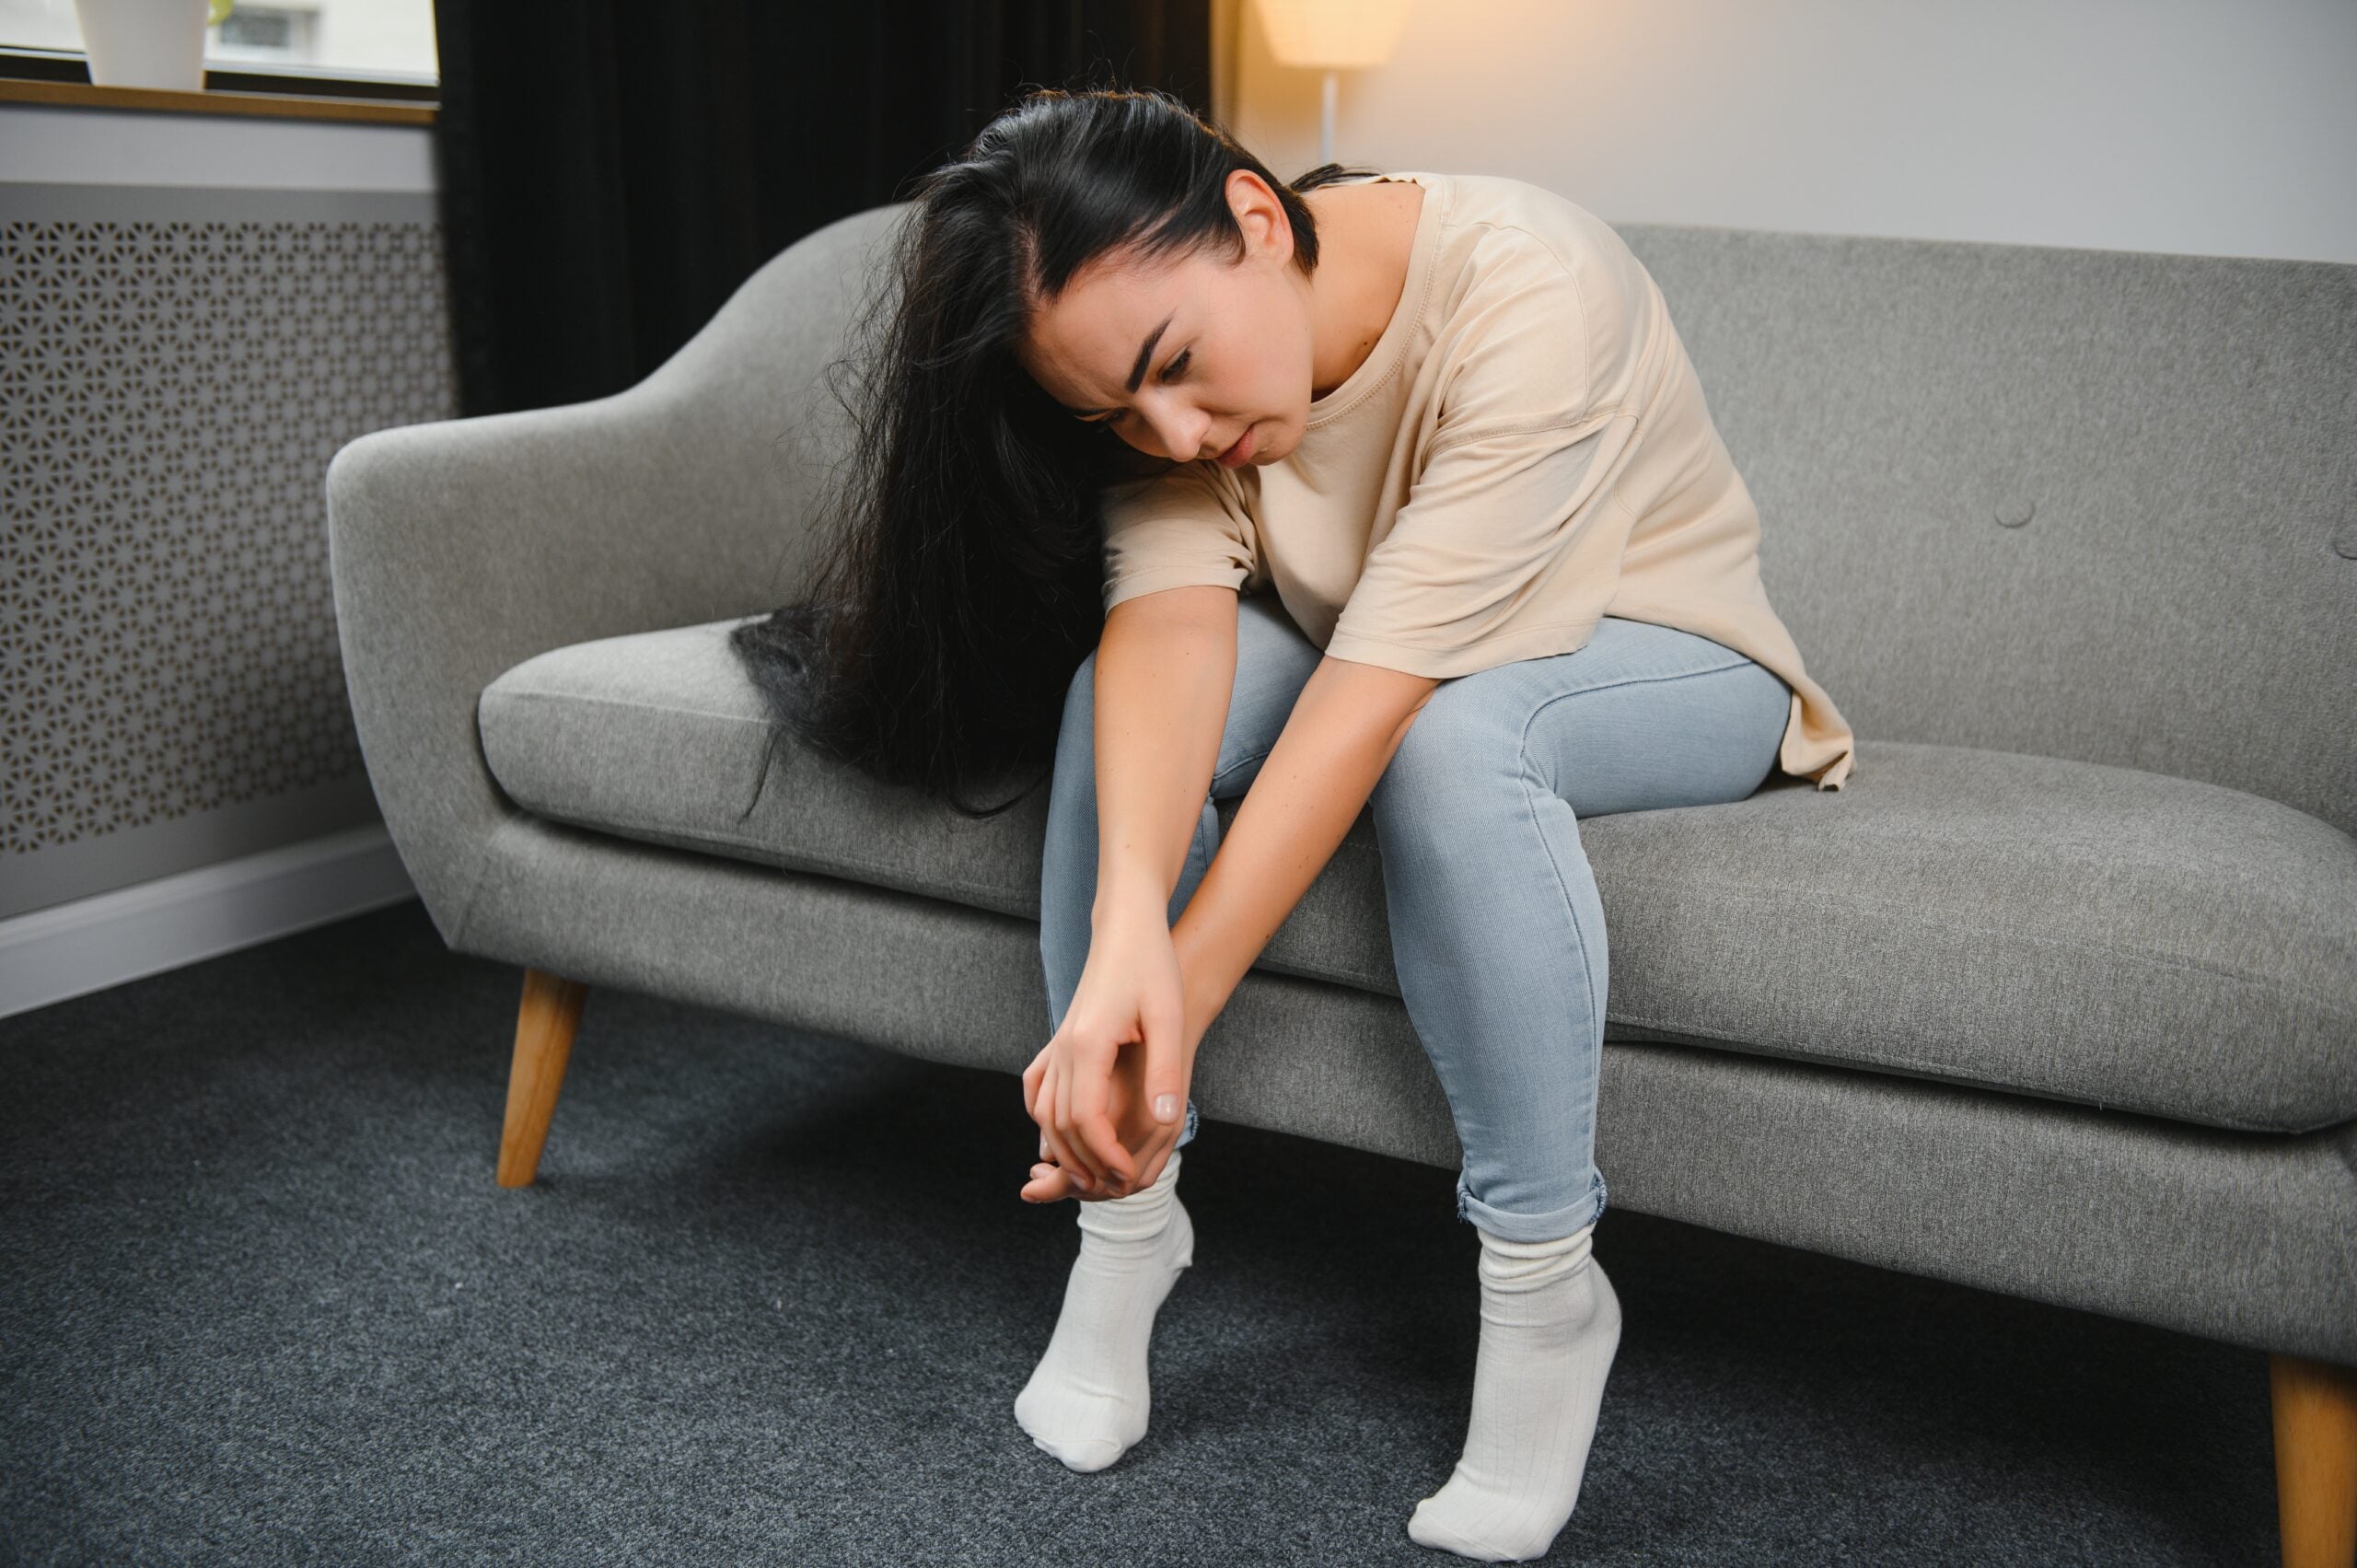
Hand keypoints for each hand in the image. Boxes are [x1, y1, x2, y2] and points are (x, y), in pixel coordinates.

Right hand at [1020, 902, 1192, 1201]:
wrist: (1127, 929)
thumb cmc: (1152, 967)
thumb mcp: (1168, 1018)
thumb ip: (1166, 1070)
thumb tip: (1166, 1120)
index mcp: (1088, 1046)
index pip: (1087, 1121)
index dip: (1106, 1155)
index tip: (1128, 1175)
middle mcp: (1065, 1049)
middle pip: (1061, 1125)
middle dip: (1086, 1163)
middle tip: (1118, 1185)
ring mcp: (1058, 1045)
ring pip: (1046, 1112)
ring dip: (1065, 1148)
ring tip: (1097, 1172)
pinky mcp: (1060, 1040)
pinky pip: (1039, 1090)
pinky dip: (1046, 1119)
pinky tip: (1062, 1135)